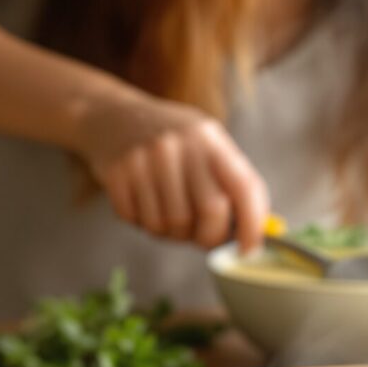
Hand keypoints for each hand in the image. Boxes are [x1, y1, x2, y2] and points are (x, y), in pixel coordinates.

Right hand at [75, 90, 269, 251]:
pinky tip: (143, 202)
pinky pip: (139, 221)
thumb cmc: (172, 142)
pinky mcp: (117, 173)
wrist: (113, 116)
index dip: (252, 225)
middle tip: (202, 237)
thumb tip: (254, 234)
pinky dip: (144, 223)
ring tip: (167, 211)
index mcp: (210, 138)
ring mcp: (146, 157)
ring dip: (172, 232)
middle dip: (209, 237)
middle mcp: (180, 144)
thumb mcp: (206, 146)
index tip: (250, 250)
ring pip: (172, 224)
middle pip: (210, 212)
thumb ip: (231, 184)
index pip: (243, 187)